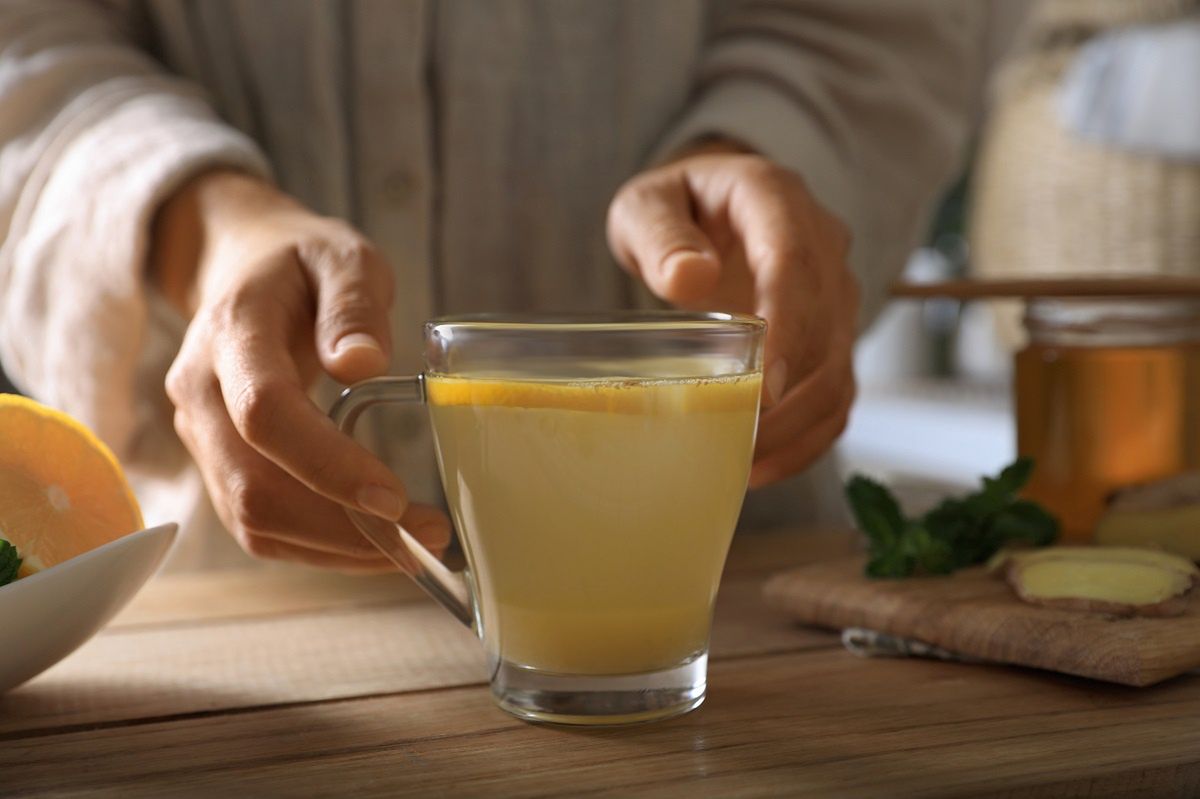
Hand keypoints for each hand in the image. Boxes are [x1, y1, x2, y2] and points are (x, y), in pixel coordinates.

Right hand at [152, 171, 449, 570]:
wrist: (241, 268)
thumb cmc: (300, 262)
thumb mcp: (341, 256)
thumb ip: (353, 303)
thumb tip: (363, 363)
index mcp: (231, 335)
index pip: (266, 414)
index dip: (327, 464)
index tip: (395, 498)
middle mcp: (200, 395)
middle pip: (254, 486)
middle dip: (343, 527)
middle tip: (428, 537)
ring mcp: (203, 436)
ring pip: (254, 519)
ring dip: (336, 549)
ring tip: (415, 549)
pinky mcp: (219, 465)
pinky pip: (260, 524)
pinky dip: (319, 547)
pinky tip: (377, 544)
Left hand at [607, 148, 858, 486]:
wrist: (710, 207)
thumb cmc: (676, 207)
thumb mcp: (646, 206)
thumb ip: (660, 235)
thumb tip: (689, 278)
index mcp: (775, 198)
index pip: (794, 263)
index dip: (786, 328)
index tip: (764, 388)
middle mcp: (822, 243)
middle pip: (824, 325)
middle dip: (787, 394)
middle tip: (737, 440)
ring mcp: (835, 291)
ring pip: (838, 368)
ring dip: (798, 425)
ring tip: (743, 462)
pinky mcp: (833, 333)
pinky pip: (837, 392)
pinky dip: (808, 436)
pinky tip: (763, 465)